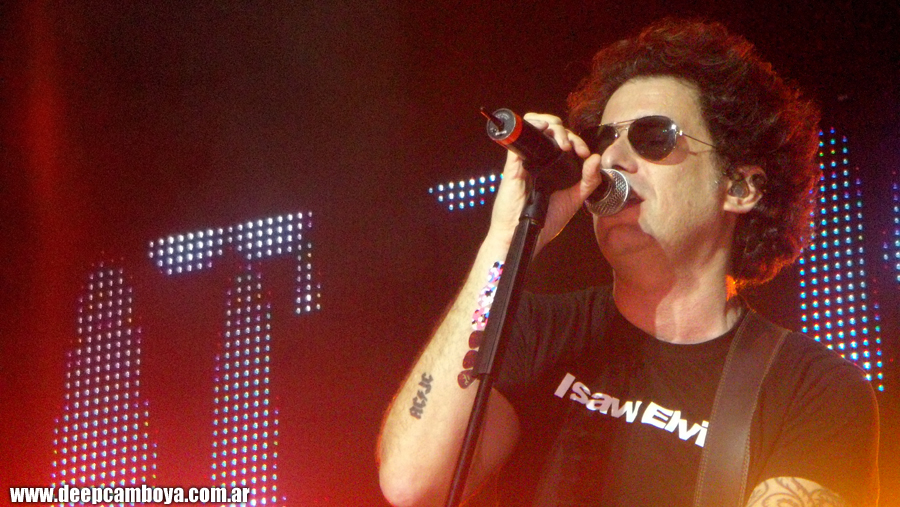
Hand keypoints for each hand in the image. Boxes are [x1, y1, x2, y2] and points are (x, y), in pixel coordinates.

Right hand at [486, 113, 605, 253]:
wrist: (525, 233)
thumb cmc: (546, 219)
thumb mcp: (574, 199)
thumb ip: (588, 180)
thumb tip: (596, 158)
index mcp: (553, 166)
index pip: (565, 141)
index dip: (576, 140)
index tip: (583, 153)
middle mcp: (540, 160)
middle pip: (551, 130)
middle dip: (566, 132)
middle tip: (571, 148)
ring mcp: (526, 160)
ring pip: (535, 127)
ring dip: (550, 124)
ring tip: (560, 141)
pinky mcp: (514, 164)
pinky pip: (520, 139)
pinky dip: (531, 127)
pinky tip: (543, 128)